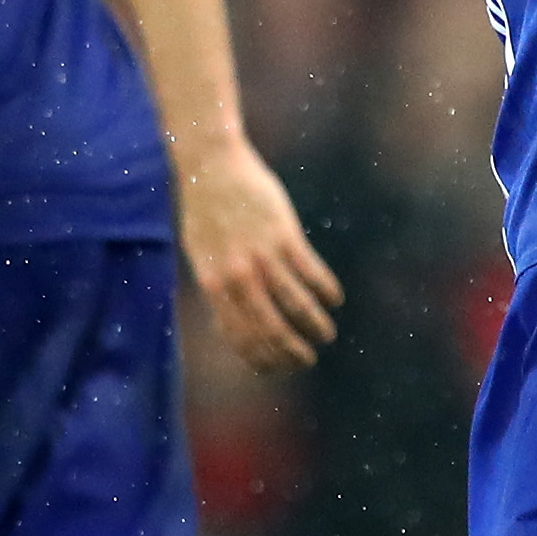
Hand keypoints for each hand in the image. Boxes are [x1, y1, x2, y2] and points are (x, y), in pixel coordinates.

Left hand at [175, 135, 342, 371]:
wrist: (211, 166)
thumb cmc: (205, 213)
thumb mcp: (201, 257)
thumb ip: (218, 290)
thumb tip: (232, 328)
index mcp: (214, 284)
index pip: (241, 336)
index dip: (263, 359)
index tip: (279, 369)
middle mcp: (238, 275)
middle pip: (270, 327)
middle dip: (292, 351)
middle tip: (307, 361)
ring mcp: (262, 255)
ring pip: (296, 303)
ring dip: (315, 325)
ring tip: (326, 334)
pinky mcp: (284, 235)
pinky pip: (311, 272)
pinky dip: (326, 290)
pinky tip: (334, 300)